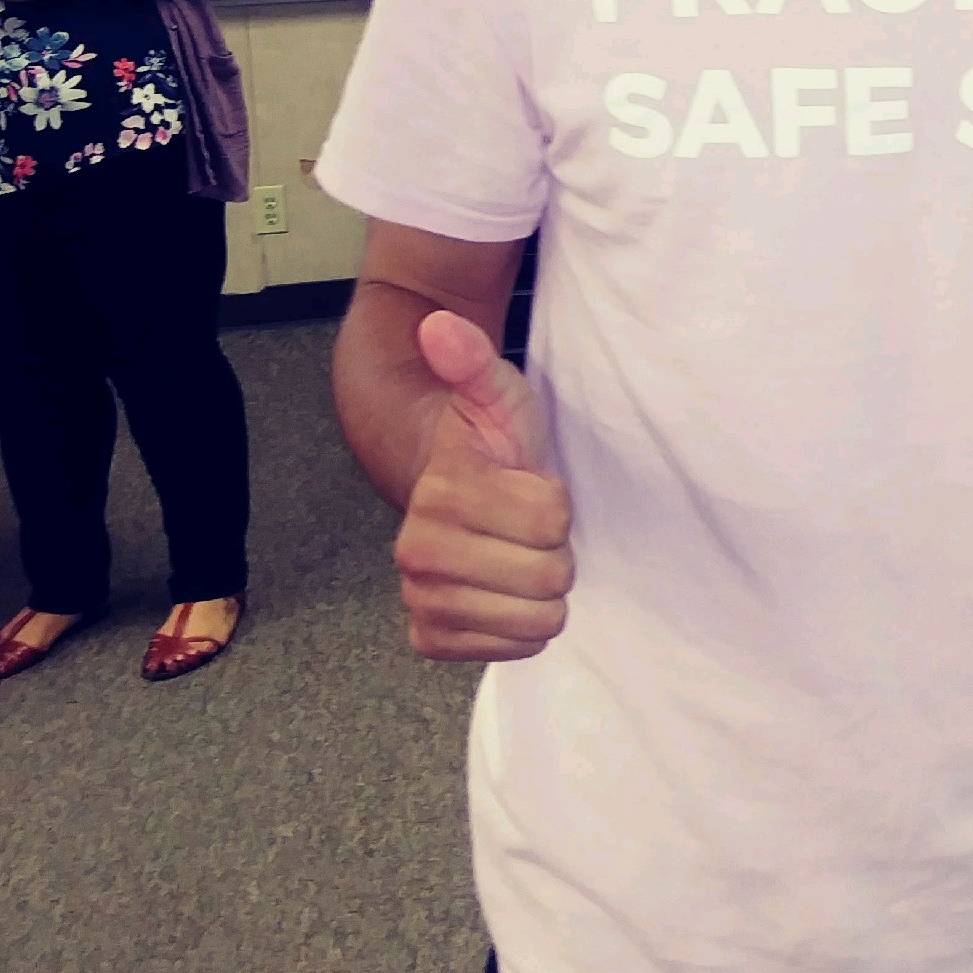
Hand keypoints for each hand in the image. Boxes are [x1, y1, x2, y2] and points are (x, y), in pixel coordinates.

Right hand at [392, 310, 574, 662]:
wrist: (459, 491)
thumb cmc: (490, 444)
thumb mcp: (496, 393)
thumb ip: (472, 360)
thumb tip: (438, 324)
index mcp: (439, 494)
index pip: (552, 519)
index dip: (554, 502)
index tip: (526, 484)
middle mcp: (417, 554)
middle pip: (548, 577)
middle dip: (552, 550)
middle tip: (524, 526)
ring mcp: (422, 600)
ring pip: (538, 618)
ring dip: (542, 589)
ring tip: (516, 555)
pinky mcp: (431, 638)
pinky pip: (515, 648)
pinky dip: (523, 625)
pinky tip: (505, 589)